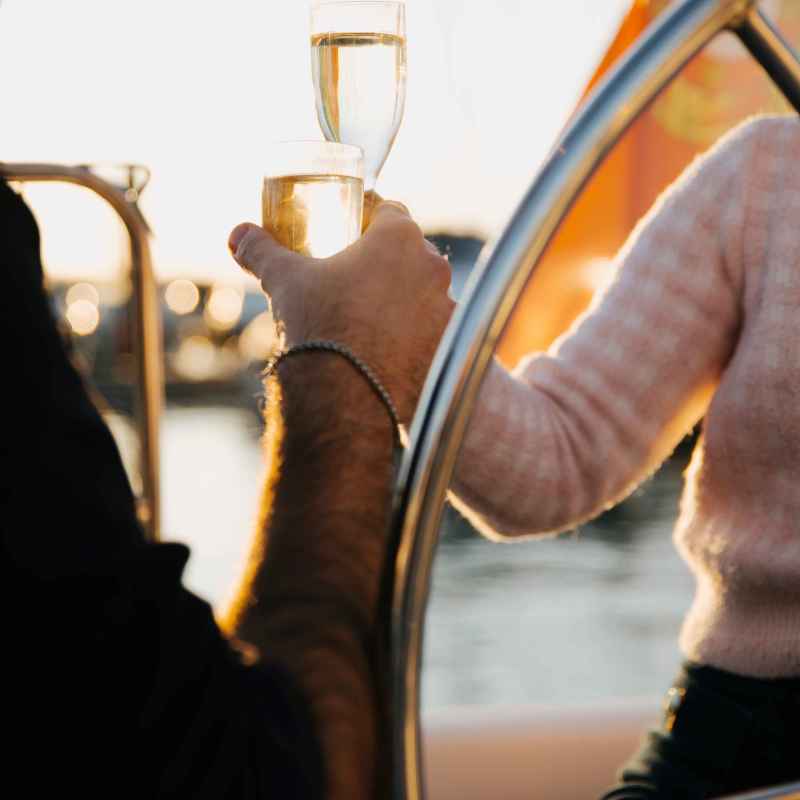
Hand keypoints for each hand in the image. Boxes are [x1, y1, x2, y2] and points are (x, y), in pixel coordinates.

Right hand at [229, 199, 454, 422]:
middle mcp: (432, 268)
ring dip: (406, 299)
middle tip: (360, 278)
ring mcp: (447, 309)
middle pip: (411, 253)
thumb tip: (238, 234)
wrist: (347, 396)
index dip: (369, 219)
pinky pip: (435, 332)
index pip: (389, 211)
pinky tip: (393, 348)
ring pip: (425, 294)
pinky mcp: (451, 348)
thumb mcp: (285, 280)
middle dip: (388, 262)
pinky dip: (418, 335)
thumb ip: (262, 250)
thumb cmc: (319, 326)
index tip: (353, 230)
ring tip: (374, 318)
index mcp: (399, 238)